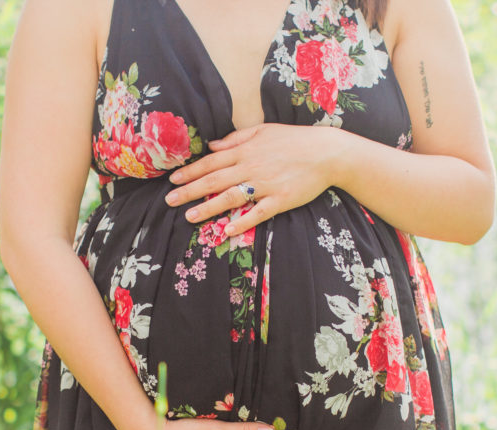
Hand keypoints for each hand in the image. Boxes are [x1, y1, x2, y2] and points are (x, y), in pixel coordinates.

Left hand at [163, 123, 343, 237]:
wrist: (327, 152)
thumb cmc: (294, 140)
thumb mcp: (263, 131)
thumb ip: (236, 138)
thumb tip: (212, 146)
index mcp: (246, 150)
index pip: (212, 162)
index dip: (190, 172)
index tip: (173, 180)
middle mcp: (251, 167)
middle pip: (215, 180)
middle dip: (190, 191)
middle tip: (169, 201)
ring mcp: (266, 184)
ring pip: (231, 197)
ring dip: (209, 207)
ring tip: (190, 217)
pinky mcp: (281, 199)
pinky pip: (258, 212)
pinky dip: (243, 221)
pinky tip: (228, 230)